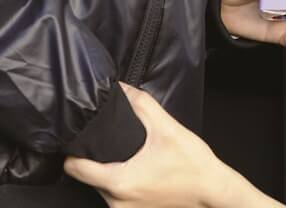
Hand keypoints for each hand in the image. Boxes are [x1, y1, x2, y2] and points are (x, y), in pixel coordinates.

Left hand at [65, 84, 230, 207]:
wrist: (212, 191)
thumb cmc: (192, 164)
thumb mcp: (167, 128)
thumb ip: (141, 105)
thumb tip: (122, 88)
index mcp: (119, 182)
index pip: (75, 169)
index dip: (73, 150)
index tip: (78, 137)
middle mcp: (117, 203)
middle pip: (89, 177)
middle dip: (95, 158)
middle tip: (109, 140)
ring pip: (102, 188)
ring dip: (109, 170)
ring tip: (128, 153)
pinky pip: (116, 197)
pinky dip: (121, 182)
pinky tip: (138, 168)